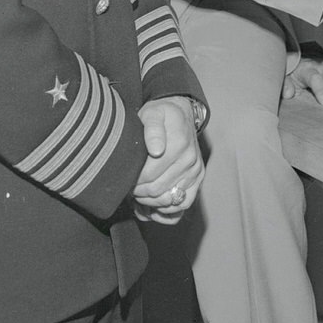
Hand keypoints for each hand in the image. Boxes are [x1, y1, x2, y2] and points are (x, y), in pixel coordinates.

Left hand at [132, 96, 203, 223]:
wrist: (182, 114)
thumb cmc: (162, 115)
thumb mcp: (152, 113)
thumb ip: (152, 128)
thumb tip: (156, 150)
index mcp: (178, 143)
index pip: (149, 175)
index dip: (133, 181)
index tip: (124, 179)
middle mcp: (190, 159)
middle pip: (158, 190)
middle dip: (139, 193)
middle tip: (129, 188)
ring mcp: (195, 170)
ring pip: (170, 200)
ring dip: (151, 203)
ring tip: (139, 196)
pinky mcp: (198, 178)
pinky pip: (184, 203)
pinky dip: (168, 209)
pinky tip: (155, 204)